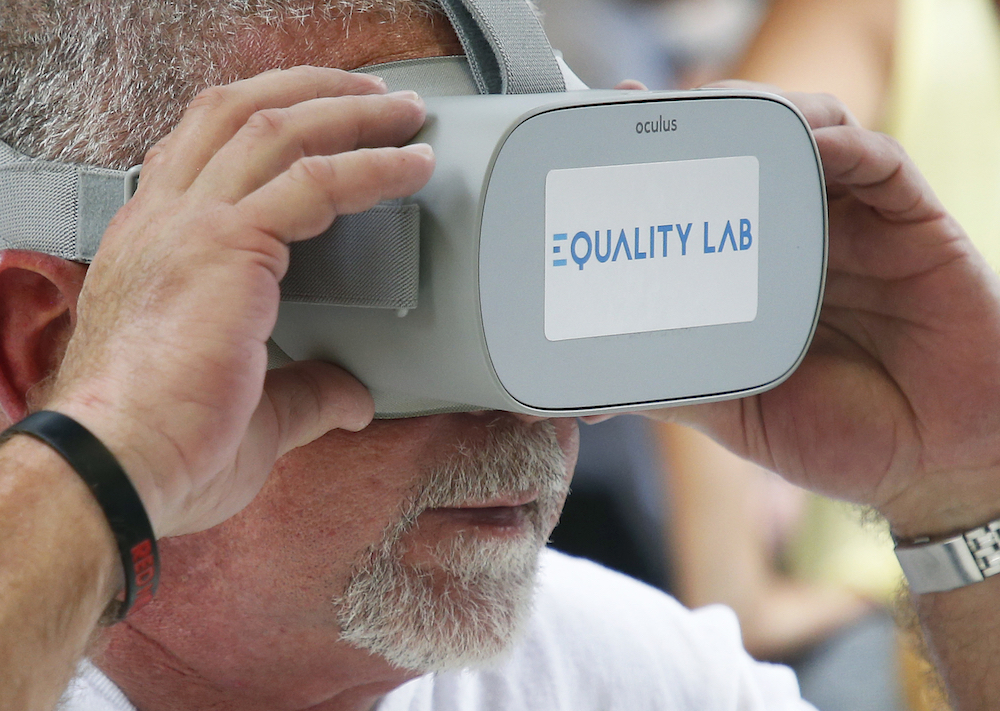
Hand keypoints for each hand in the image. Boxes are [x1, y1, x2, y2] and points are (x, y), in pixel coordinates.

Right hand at [44, 67, 435, 536]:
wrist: (115, 467)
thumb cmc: (160, 446)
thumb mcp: (252, 411)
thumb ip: (305, 392)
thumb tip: (351, 397)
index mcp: (155, 245)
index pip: (204, 151)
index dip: (263, 122)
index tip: (315, 122)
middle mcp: (165, 220)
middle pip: (237, 112)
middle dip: (312, 93)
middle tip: (373, 98)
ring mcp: (190, 225)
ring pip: (276, 128)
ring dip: (349, 113)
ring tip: (404, 114)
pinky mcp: (225, 246)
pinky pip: (314, 182)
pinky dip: (370, 166)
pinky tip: (411, 166)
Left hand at [652, 87, 999, 536]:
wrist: (938, 466)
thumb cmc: (843, 438)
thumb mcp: (741, 413)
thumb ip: (678, 386)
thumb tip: (587, 395)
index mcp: (760, 273)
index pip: (707, 195)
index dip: (664, 160)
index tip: (612, 135)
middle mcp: (805, 237)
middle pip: (752, 149)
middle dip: (703, 121)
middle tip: (648, 110)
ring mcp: (859, 226)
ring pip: (811, 135)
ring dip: (764, 116)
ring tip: (717, 115)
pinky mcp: (915, 225)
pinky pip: (880, 164)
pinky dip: (840, 143)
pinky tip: (803, 140)